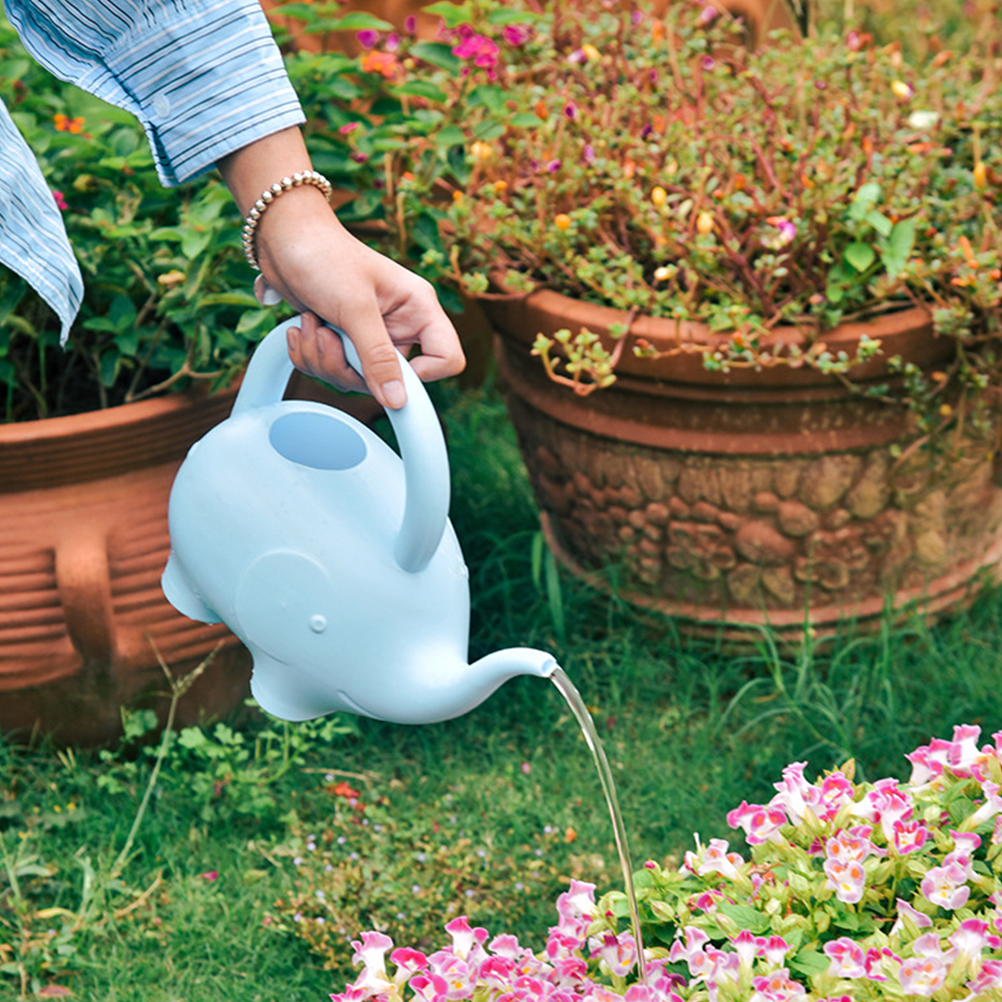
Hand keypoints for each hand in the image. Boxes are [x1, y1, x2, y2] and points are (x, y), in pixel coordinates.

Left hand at [255, 210, 463, 407]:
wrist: (283, 236)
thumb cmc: (324, 255)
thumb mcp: (355, 307)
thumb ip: (377, 357)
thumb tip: (397, 400)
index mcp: (418, 309)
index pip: (447, 359)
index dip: (420, 374)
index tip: (383, 367)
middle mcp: (399, 325)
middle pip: (390, 379)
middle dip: (349, 366)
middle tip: (328, 336)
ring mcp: (371, 335)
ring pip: (356, 380)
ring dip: (324, 359)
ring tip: (311, 325)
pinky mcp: (344, 340)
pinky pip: (332, 371)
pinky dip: (311, 356)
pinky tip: (302, 328)